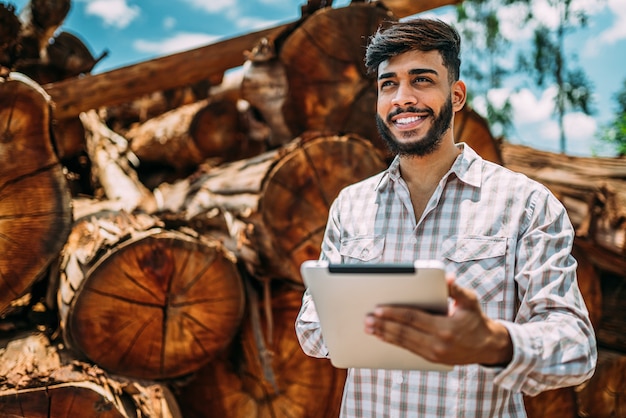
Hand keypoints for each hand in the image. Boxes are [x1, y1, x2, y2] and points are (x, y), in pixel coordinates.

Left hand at [364, 275, 512, 365]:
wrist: (487, 346)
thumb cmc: (476, 319)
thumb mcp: (470, 301)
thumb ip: (456, 289)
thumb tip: (446, 277)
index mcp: (446, 327)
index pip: (413, 318)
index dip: (394, 313)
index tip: (378, 309)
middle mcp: (438, 343)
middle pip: (404, 332)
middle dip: (383, 324)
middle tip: (367, 319)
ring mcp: (434, 353)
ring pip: (403, 342)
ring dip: (384, 334)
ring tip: (369, 327)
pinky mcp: (431, 359)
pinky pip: (408, 349)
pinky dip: (393, 342)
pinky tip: (382, 337)